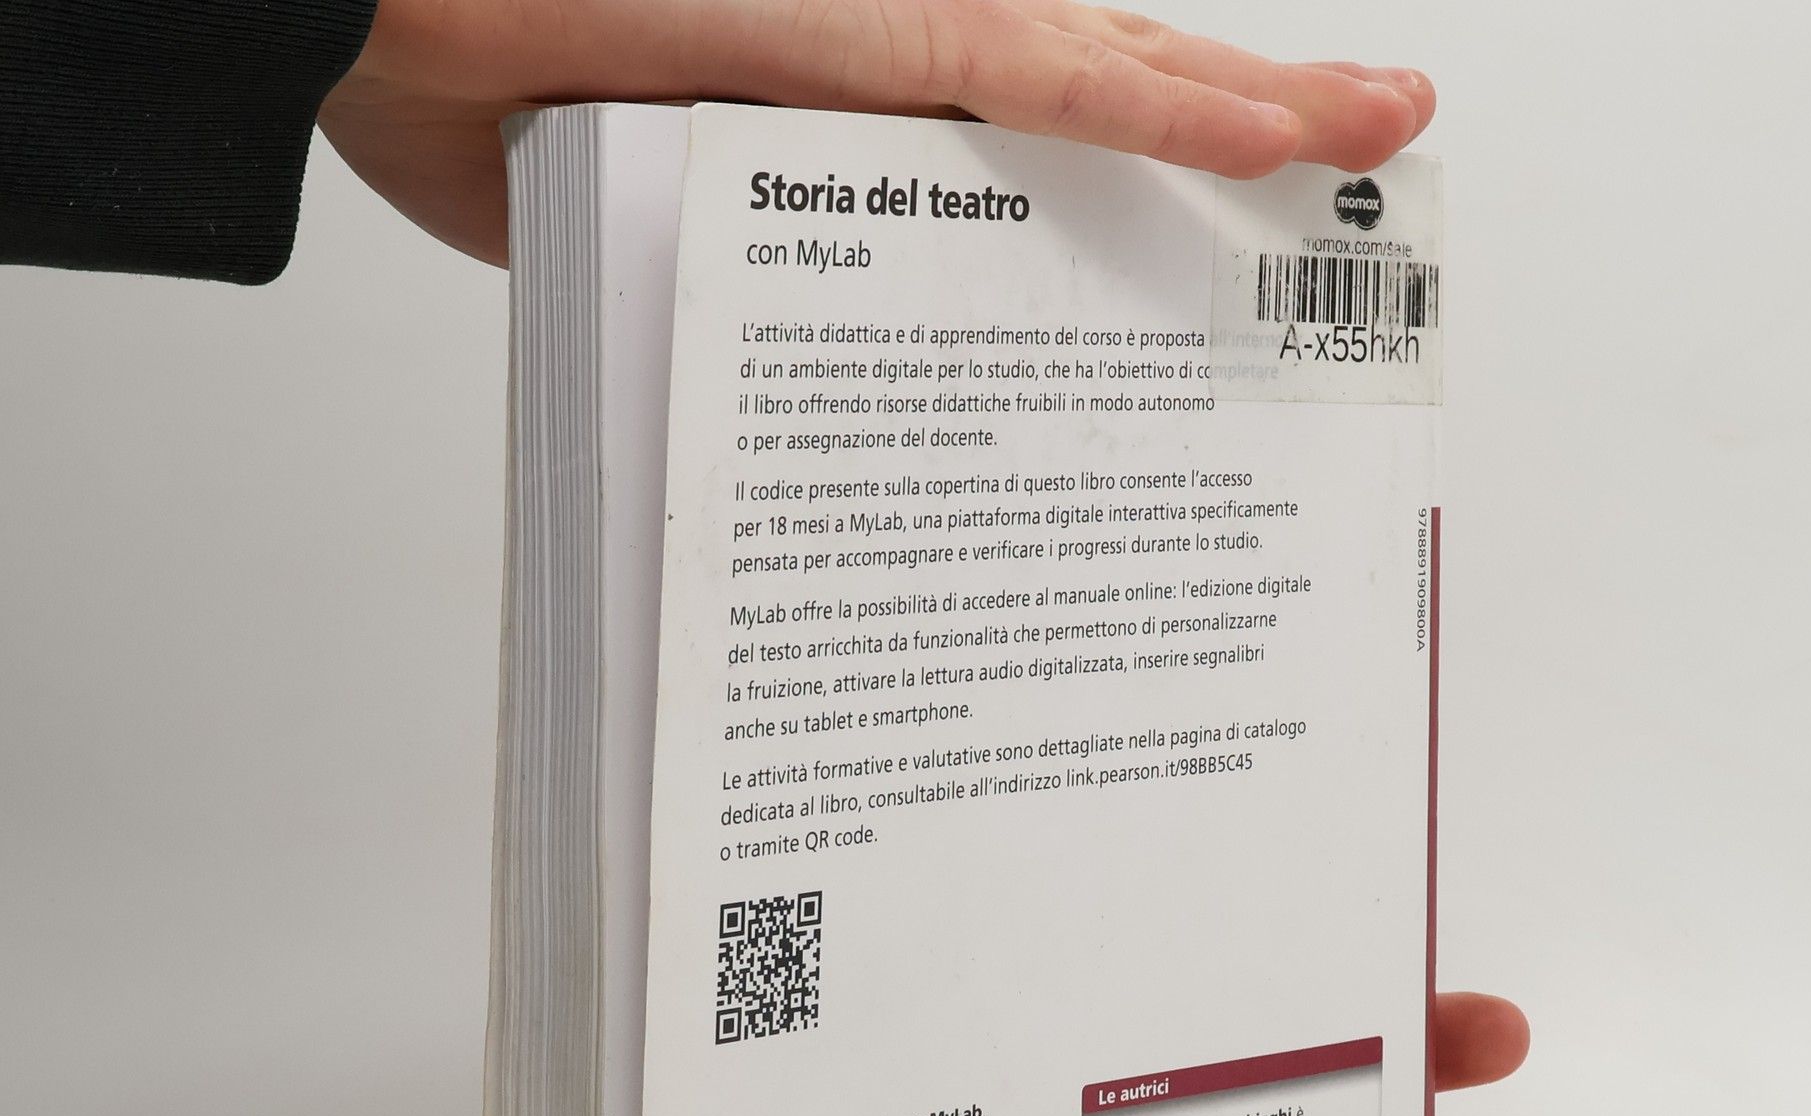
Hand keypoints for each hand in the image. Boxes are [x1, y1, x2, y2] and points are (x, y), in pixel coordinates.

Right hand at [319, 0, 1434, 263]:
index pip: (1031, 150)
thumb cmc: (478, 79)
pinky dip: (1163, 108)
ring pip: (1115, 71)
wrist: (376, 3)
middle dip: (1246, 133)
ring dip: (1253, 107)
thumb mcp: (655, 220)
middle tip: (1361, 167)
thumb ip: (747, 261)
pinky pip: (1045, 75)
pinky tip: (1281, 136)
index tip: (1210, 249)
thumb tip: (775, 334)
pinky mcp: (869, 29)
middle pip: (1114, 96)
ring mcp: (889, 36)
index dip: (1139, 176)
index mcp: (851, 112)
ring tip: (1381, 132)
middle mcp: (893, 59)